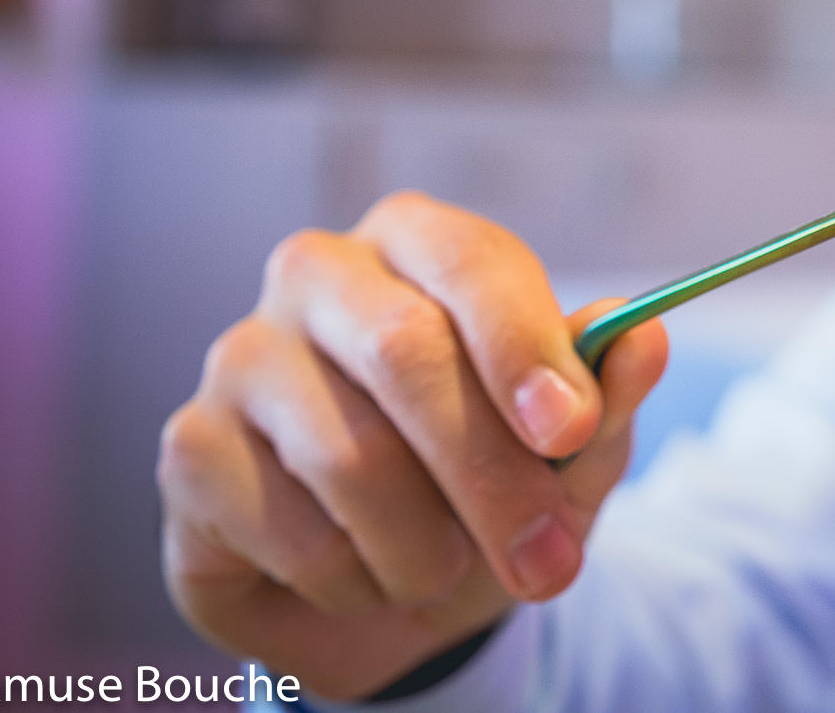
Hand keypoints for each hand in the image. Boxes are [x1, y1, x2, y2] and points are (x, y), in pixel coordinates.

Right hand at [156, 190, 667, 700]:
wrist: (395, 592)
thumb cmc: (491, 488)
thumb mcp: (571, 454)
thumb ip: (605, 395)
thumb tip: (644, 338)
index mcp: (419, 242)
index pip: (471, 262)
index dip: (524, 346)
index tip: (568, 431)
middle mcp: (320, 275)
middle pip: (406, 354)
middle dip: (492, 477)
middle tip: (549, 564)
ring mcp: (243, 354)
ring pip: (350, 457)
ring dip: (426, 547)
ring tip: (446, 569)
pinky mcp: (190, 445)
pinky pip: (288, 525)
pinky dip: (353, 577)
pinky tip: (363, 574)